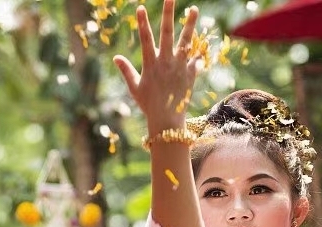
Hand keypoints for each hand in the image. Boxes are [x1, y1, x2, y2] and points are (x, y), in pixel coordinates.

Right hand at [113, 0, 200, 132]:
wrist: (167, 120)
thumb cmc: (148, 104)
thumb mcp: (134, 88)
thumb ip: (127, 71)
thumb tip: (116, 57)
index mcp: (150, 64)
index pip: (146, 39)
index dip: (143, 23)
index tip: (141, 8)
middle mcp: (165, 62)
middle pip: (167, 33)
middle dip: (168, 14)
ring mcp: (179, 67)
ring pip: (186, 41)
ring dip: (190, 24)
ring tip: (194, 9)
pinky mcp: (190, 74)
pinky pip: (197, 58)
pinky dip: (201, 49)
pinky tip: (206, 38)